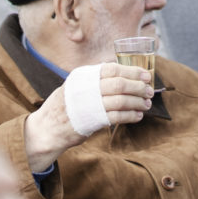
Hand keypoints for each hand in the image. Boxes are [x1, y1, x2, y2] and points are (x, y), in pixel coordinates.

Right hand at [23, 63, 154, 173]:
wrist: (48, 129)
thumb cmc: (65, 106)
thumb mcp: (76, 86)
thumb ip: (95, 80)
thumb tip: (122, 74)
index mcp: (83, 76)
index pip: (112, 69)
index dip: (132, 71)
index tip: (145, 75)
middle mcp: (86, 88)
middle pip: (120, 84)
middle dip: (138, 87)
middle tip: (149, 91)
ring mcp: (88, 105)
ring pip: (121, 101)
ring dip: (137, 102)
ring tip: (146, 104)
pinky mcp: (92, 121)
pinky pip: (118, 117)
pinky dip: (131, 116)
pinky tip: (137, 116)